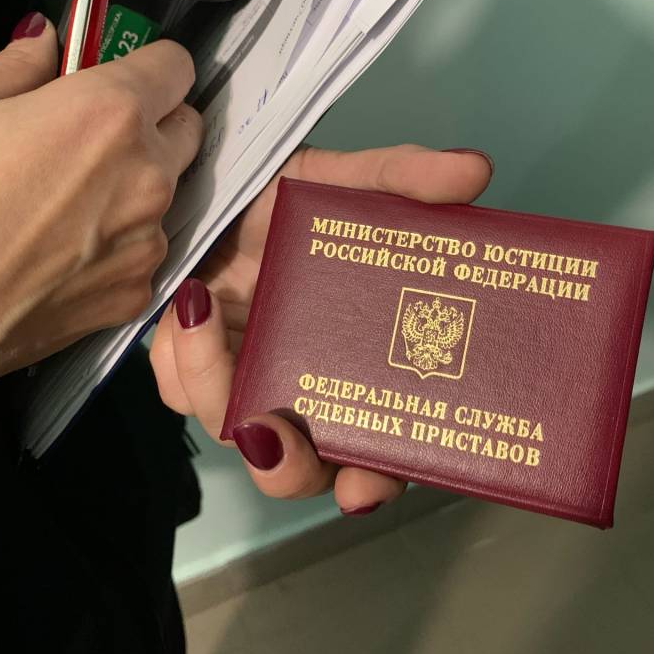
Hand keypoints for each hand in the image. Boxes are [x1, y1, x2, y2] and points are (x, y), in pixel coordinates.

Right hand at [0, 13, 201, 448]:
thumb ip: (17, 67)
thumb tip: (47, 40)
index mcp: (111, 114)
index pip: (176, 67)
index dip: (148, 65)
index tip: (116, 76)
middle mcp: (149, 177)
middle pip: (186, 131)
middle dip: (152, 123)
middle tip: (90, 136)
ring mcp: (149, 244)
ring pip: (168, 197)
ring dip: (135, 188)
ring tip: (64, 205)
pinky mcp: (135, 297)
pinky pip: (144, 253)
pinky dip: (118, 246)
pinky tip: (63, 256)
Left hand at [150, 145, 491, 513]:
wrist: (214, 173)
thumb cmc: (289, 194)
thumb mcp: (347, 180)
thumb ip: (405, 178)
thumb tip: (475, 169)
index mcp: (351, 361)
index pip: (376, 445)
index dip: (376, 478)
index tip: (367, 484)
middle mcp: (300, 381)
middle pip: (299, 466)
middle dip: (290, 469)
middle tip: (277, 438)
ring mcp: (245, 372)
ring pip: (232, 430)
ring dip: (223, 401)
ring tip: (213, 332)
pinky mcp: (189, 355)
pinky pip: (178, 385)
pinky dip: (184, 359)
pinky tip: (195, 305)